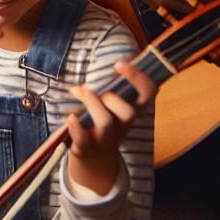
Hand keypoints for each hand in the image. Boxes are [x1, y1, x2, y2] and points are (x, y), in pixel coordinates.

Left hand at [67, 60, 154, 195]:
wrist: (94, 158)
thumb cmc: (103, 120)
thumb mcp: (114, 105)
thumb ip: (113, 86)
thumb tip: (107, 62)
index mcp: (132, 111)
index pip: (148, 94)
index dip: (139, 79)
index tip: (119, 64)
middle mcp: (122, 125)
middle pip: (129, 112)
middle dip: (112, 97)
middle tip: (97, 91)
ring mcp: (105, 138)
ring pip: (106, 122)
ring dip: (91, 102)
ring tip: (77, 90)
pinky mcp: (87, 147)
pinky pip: (83, 139)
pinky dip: (76, 127)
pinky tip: (71, 117)